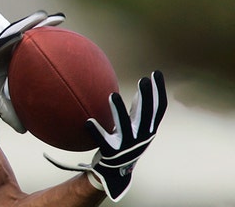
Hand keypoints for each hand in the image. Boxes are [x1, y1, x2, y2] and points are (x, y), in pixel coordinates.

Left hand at [44, 71, 167, 201]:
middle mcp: (140, 137)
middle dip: (147, 97)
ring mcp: (126, 145)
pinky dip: (96, 132)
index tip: (156, 73)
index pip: (158, 108)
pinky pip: (102, 141)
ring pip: (124, 126)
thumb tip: (140, 89)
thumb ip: (137, 110)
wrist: (116, 173)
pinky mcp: (111, 153)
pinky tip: (88, 121)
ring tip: (111, 95)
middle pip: (146, 114)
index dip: (159, 91)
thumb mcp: (136, 127)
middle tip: (143, 80)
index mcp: (147, 130)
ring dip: (118, 111)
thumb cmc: (125, 145)